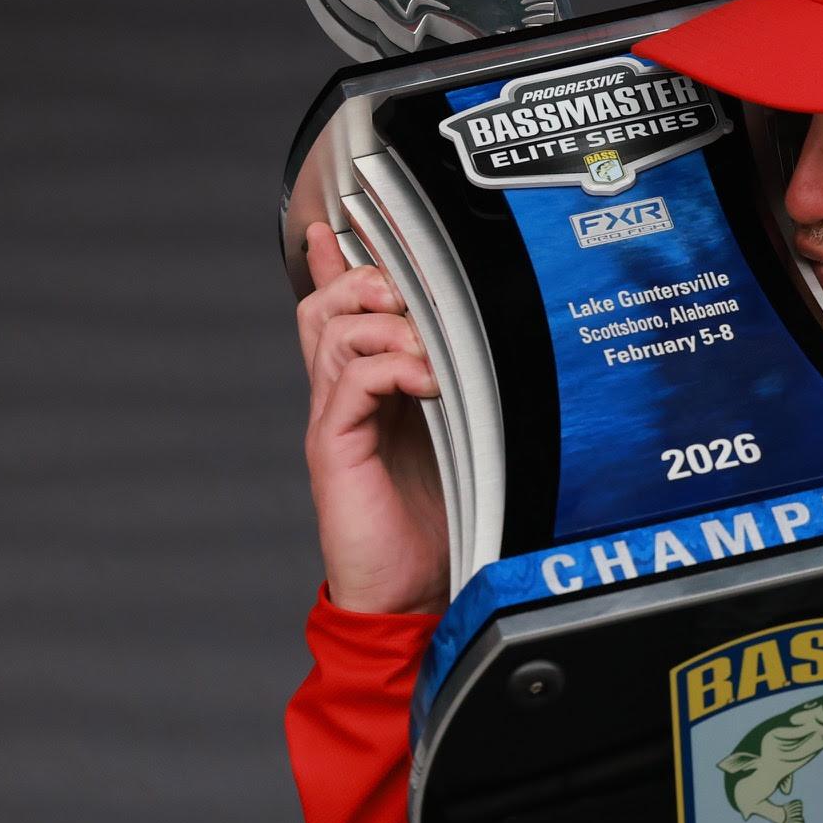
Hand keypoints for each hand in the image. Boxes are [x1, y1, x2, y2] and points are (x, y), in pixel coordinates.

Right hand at [296, 222, 449, 613]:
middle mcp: (344, 400)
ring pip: (331, 332)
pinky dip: (390, 367)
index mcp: (370, 393)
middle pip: (324, 307)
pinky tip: (428, 381)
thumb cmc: (441, 524)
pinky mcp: (335, 449)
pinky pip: (348, 382)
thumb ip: (466, 393)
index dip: (336, 265)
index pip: (340, 312)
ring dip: (385, 322)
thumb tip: (498, 351)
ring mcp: (336, 422)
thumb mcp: (466, 440)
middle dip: (365, 279)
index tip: (337, 225)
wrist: (412, 597)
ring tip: (428, 346)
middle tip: (407, 291)